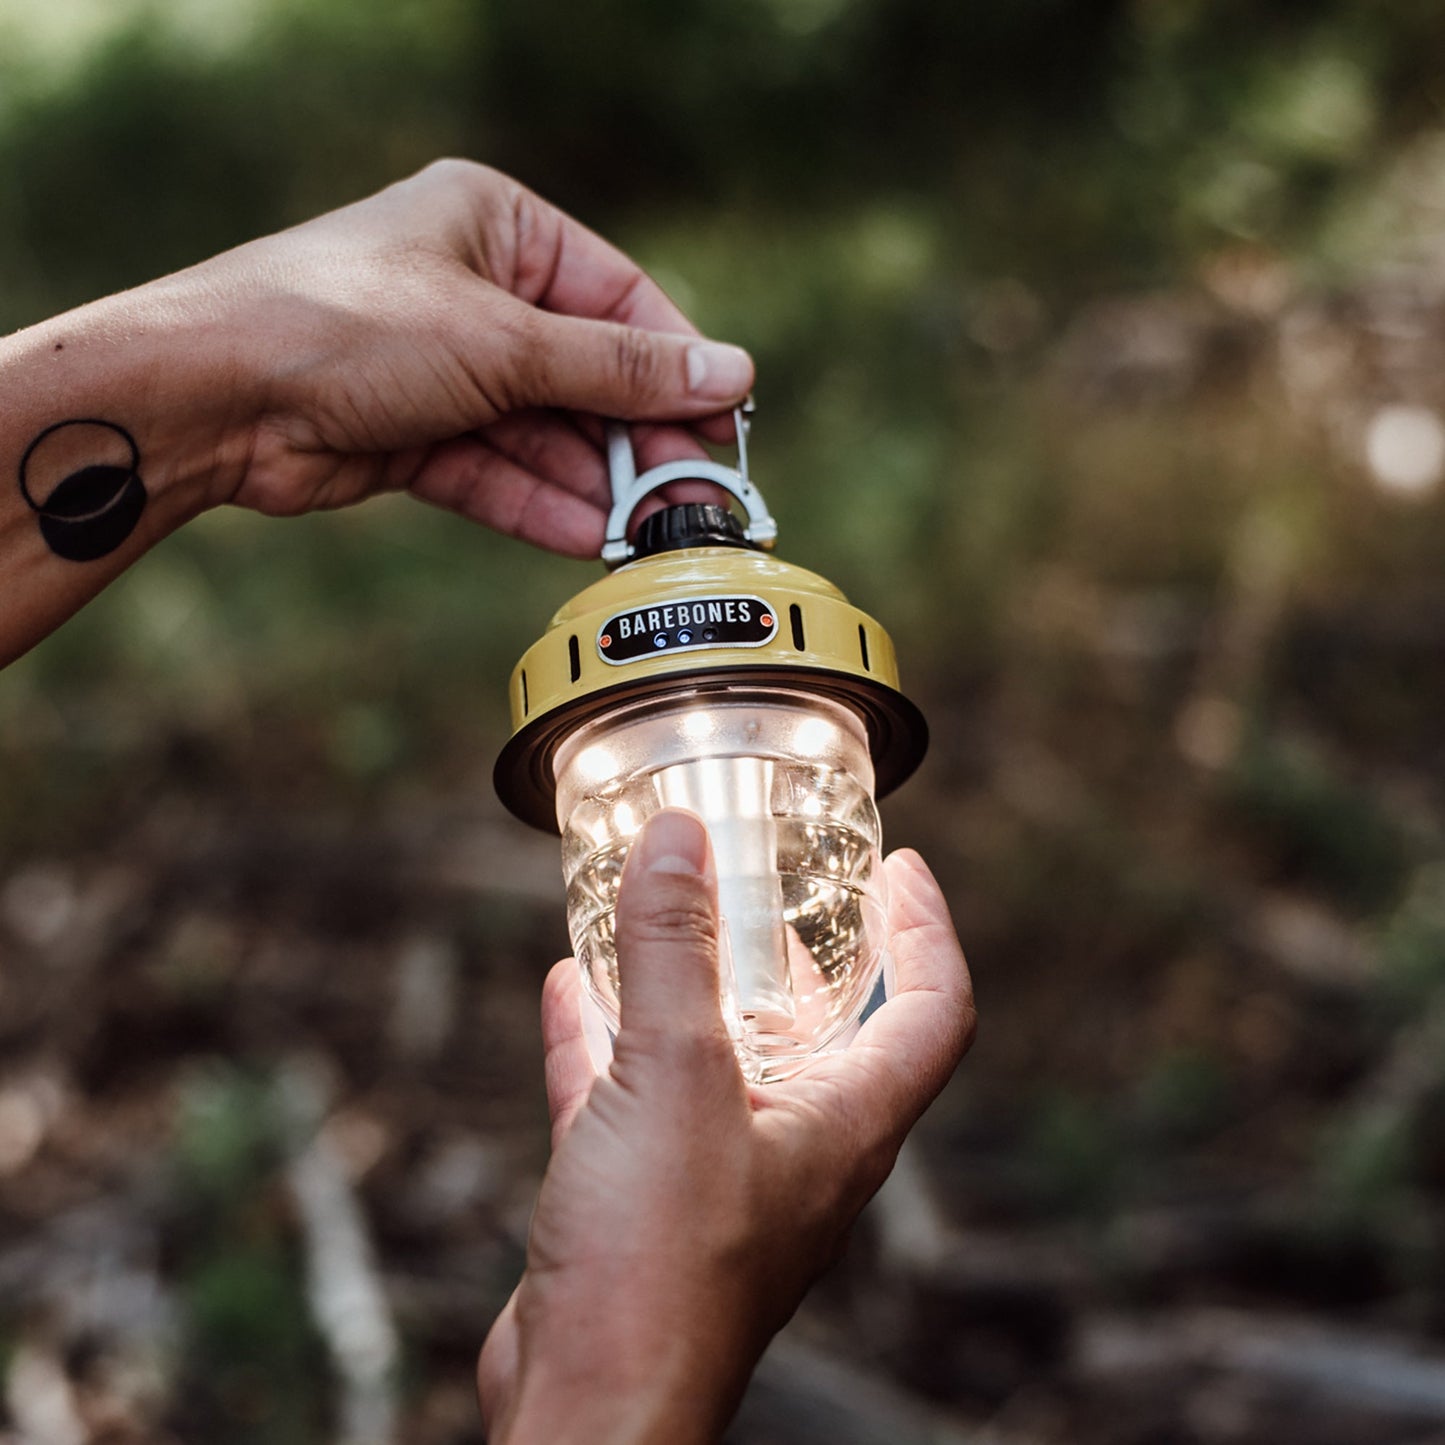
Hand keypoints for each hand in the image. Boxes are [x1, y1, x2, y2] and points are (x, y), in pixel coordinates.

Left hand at [198, 158, 752, 554]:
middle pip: (585, 373)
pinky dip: (539, 505)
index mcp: (498, 226)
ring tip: (648, 532)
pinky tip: (588, 540)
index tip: (725, 420)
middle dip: (634, 438)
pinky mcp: (418, 435)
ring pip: (543, 432)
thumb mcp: (505, 341)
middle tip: (689, 496)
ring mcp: (446, 368)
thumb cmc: (349, 326)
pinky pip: (498, 471)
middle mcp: (476, 291)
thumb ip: (620, 369)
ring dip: (592, 484)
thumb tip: (731, 373)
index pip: (618, 297)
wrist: (214, 396)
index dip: (676, 363)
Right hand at [477, 810, 974, 1444]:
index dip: (929, 930)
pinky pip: (634, 1096)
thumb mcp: (672, 1077)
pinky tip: (570, 988)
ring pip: (724, 1060)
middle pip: (832, 1031)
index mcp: (844, 1123)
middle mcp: (795, 1149)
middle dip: (813, 951)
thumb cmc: (660, 1269)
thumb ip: (674, 950)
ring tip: (677, 915)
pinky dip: (609, 1037)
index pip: (932, 1010)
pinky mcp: (644, 1204)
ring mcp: (718, 1180)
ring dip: (704, 988)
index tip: (903, 868)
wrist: (587, 1408)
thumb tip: (680, 837)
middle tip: (786, 883)